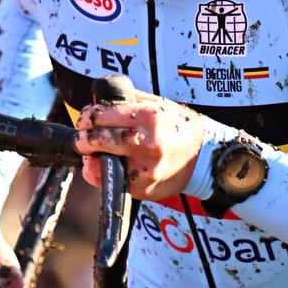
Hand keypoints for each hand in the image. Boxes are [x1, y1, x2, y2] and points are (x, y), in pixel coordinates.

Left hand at [73, 95, 211, 201]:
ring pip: (101, 164)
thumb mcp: (159, 105)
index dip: (88, 117)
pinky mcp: (143, 187)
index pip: (102, 116)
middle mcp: (147, 143)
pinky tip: (103, 166)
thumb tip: (99, 99)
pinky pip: (111, 182)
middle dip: (84, 137)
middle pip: (98, 139)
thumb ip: (130, 101)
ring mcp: (145, 168)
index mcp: (149, 117)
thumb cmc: (178, 128)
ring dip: (90, 157)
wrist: (204, 156)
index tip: (86, 119)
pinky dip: (101, 174)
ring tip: (91, 152)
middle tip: (82, 136)